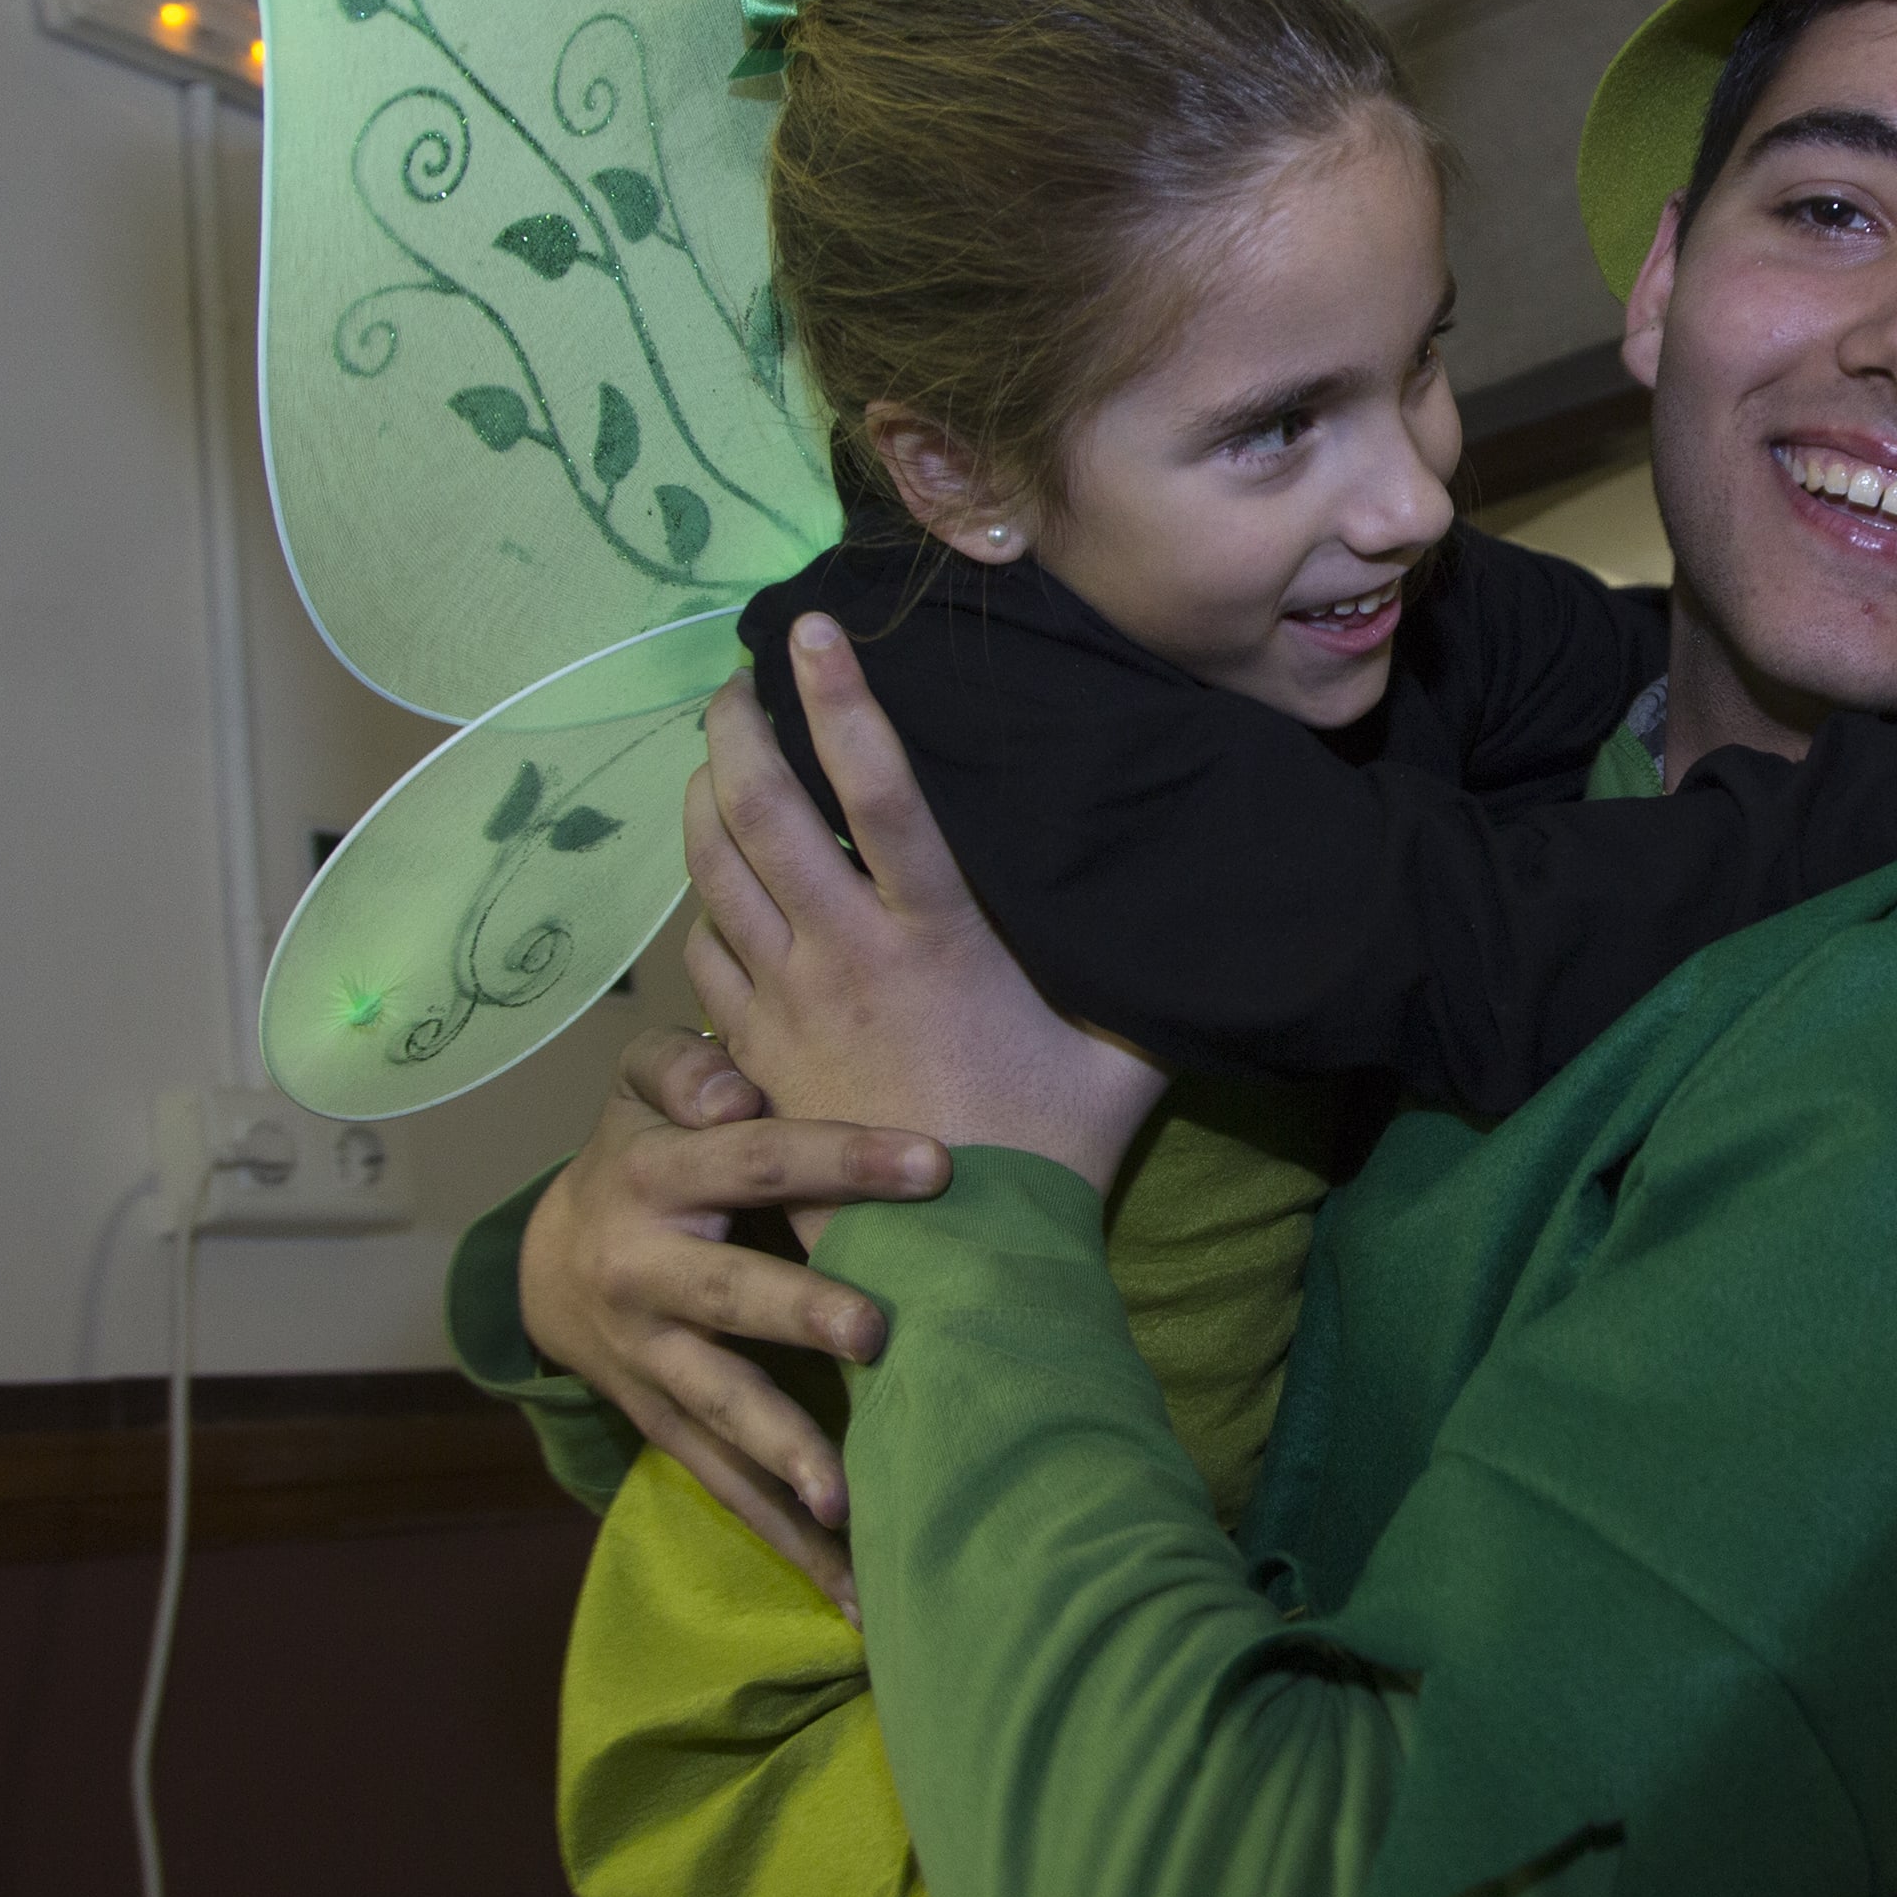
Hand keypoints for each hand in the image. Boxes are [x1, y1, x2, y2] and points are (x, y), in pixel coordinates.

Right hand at [520, 1023, 949, 1611]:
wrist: (547, 1260)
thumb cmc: (639, 1148)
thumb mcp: (639, 1085)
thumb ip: (683, 1066)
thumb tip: (736, 1090)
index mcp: (653, 1174)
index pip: (758, 1159)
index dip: (843, 1160)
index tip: (939, 1165)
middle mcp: (643, 1271)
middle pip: (729, 1295)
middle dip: (802, 1314)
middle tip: (878, 1334)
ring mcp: (648, 1361)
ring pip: (717, 1410)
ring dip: (784, 1456)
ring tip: (850, 1501)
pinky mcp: (660, 1426)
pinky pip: (723, 1485)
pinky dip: (786, 1538)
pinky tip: (857, 1590)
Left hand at [683, 621, 1168, 1197]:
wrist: (956, 1267)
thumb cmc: (1048, 1154)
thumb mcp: (1123, 1052)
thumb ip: (1142, 977)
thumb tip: (1196, 916)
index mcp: (938, 938)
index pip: (880, 790)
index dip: (844, 700)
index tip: (812, 628)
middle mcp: (847, 956)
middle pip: (761, 812)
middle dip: (740, 728)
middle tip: (738, 678)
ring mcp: (786, 1005)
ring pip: (715, 872)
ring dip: (704, 798)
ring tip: (714, 751)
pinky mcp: (752, 1055)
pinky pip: (704, 954)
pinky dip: (701, 897)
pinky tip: (711, 872)